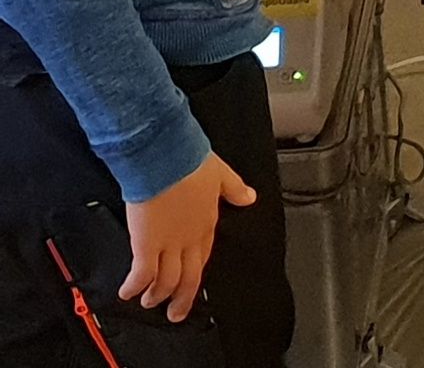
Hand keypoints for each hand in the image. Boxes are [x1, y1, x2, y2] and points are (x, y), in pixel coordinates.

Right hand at [120, 153, 256, 322]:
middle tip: (176, 313)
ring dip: (157, 295)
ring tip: (150, 303)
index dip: (197, 269)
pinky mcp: (147, 244)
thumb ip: (235, 188)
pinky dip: (135, 286)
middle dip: (182, 298)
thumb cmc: (188, 159)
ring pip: (167, 280)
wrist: (167, 157)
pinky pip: (142, 274)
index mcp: (207, 221)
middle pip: (190, 276)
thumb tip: (249, 196)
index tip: (193, 280)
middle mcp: (190, 237)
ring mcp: (169, 243)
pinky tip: (128, 293)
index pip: (204, 253)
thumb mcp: (221, 173)